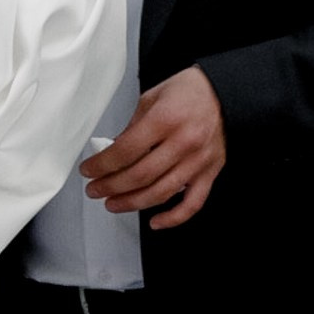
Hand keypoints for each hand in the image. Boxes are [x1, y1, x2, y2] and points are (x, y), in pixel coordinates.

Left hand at [82, 67, 225, 229]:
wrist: (225, 92)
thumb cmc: (189, 92)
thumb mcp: (152, 98)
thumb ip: (132, 127)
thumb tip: (112, 152)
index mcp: (165, 119)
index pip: (125, 151)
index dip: (102, 165)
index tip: (88, 170)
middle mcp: (183, 142)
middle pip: (140, 175)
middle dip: (111, 187)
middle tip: (95, 190)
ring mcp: (198, 160)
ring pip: (161, 193)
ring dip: (132, 203)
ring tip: (113, 204)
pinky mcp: (210, 172)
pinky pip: (192, 203)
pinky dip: (173, 218)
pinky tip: (155, 222)